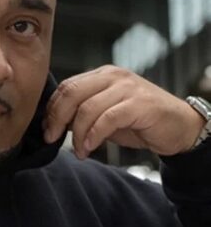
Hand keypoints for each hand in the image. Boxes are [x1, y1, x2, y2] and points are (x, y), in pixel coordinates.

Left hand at [44, 65, 204, 158]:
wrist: (179, 126)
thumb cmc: (139, 121)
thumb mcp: (104, 115)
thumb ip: (82, 114)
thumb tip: (54, 123)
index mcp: (101, 75)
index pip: (67, 86)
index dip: (52, 108)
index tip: (46, 128)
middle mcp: (112, 76)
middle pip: (72, 93)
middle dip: (56, 118)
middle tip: (51, 138)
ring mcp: (126, 88)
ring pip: (87, 108)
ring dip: (77, 134)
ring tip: (78, 150)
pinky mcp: (139, 104)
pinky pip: (107, 119)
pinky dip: (93, 135)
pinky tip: (89, 148)